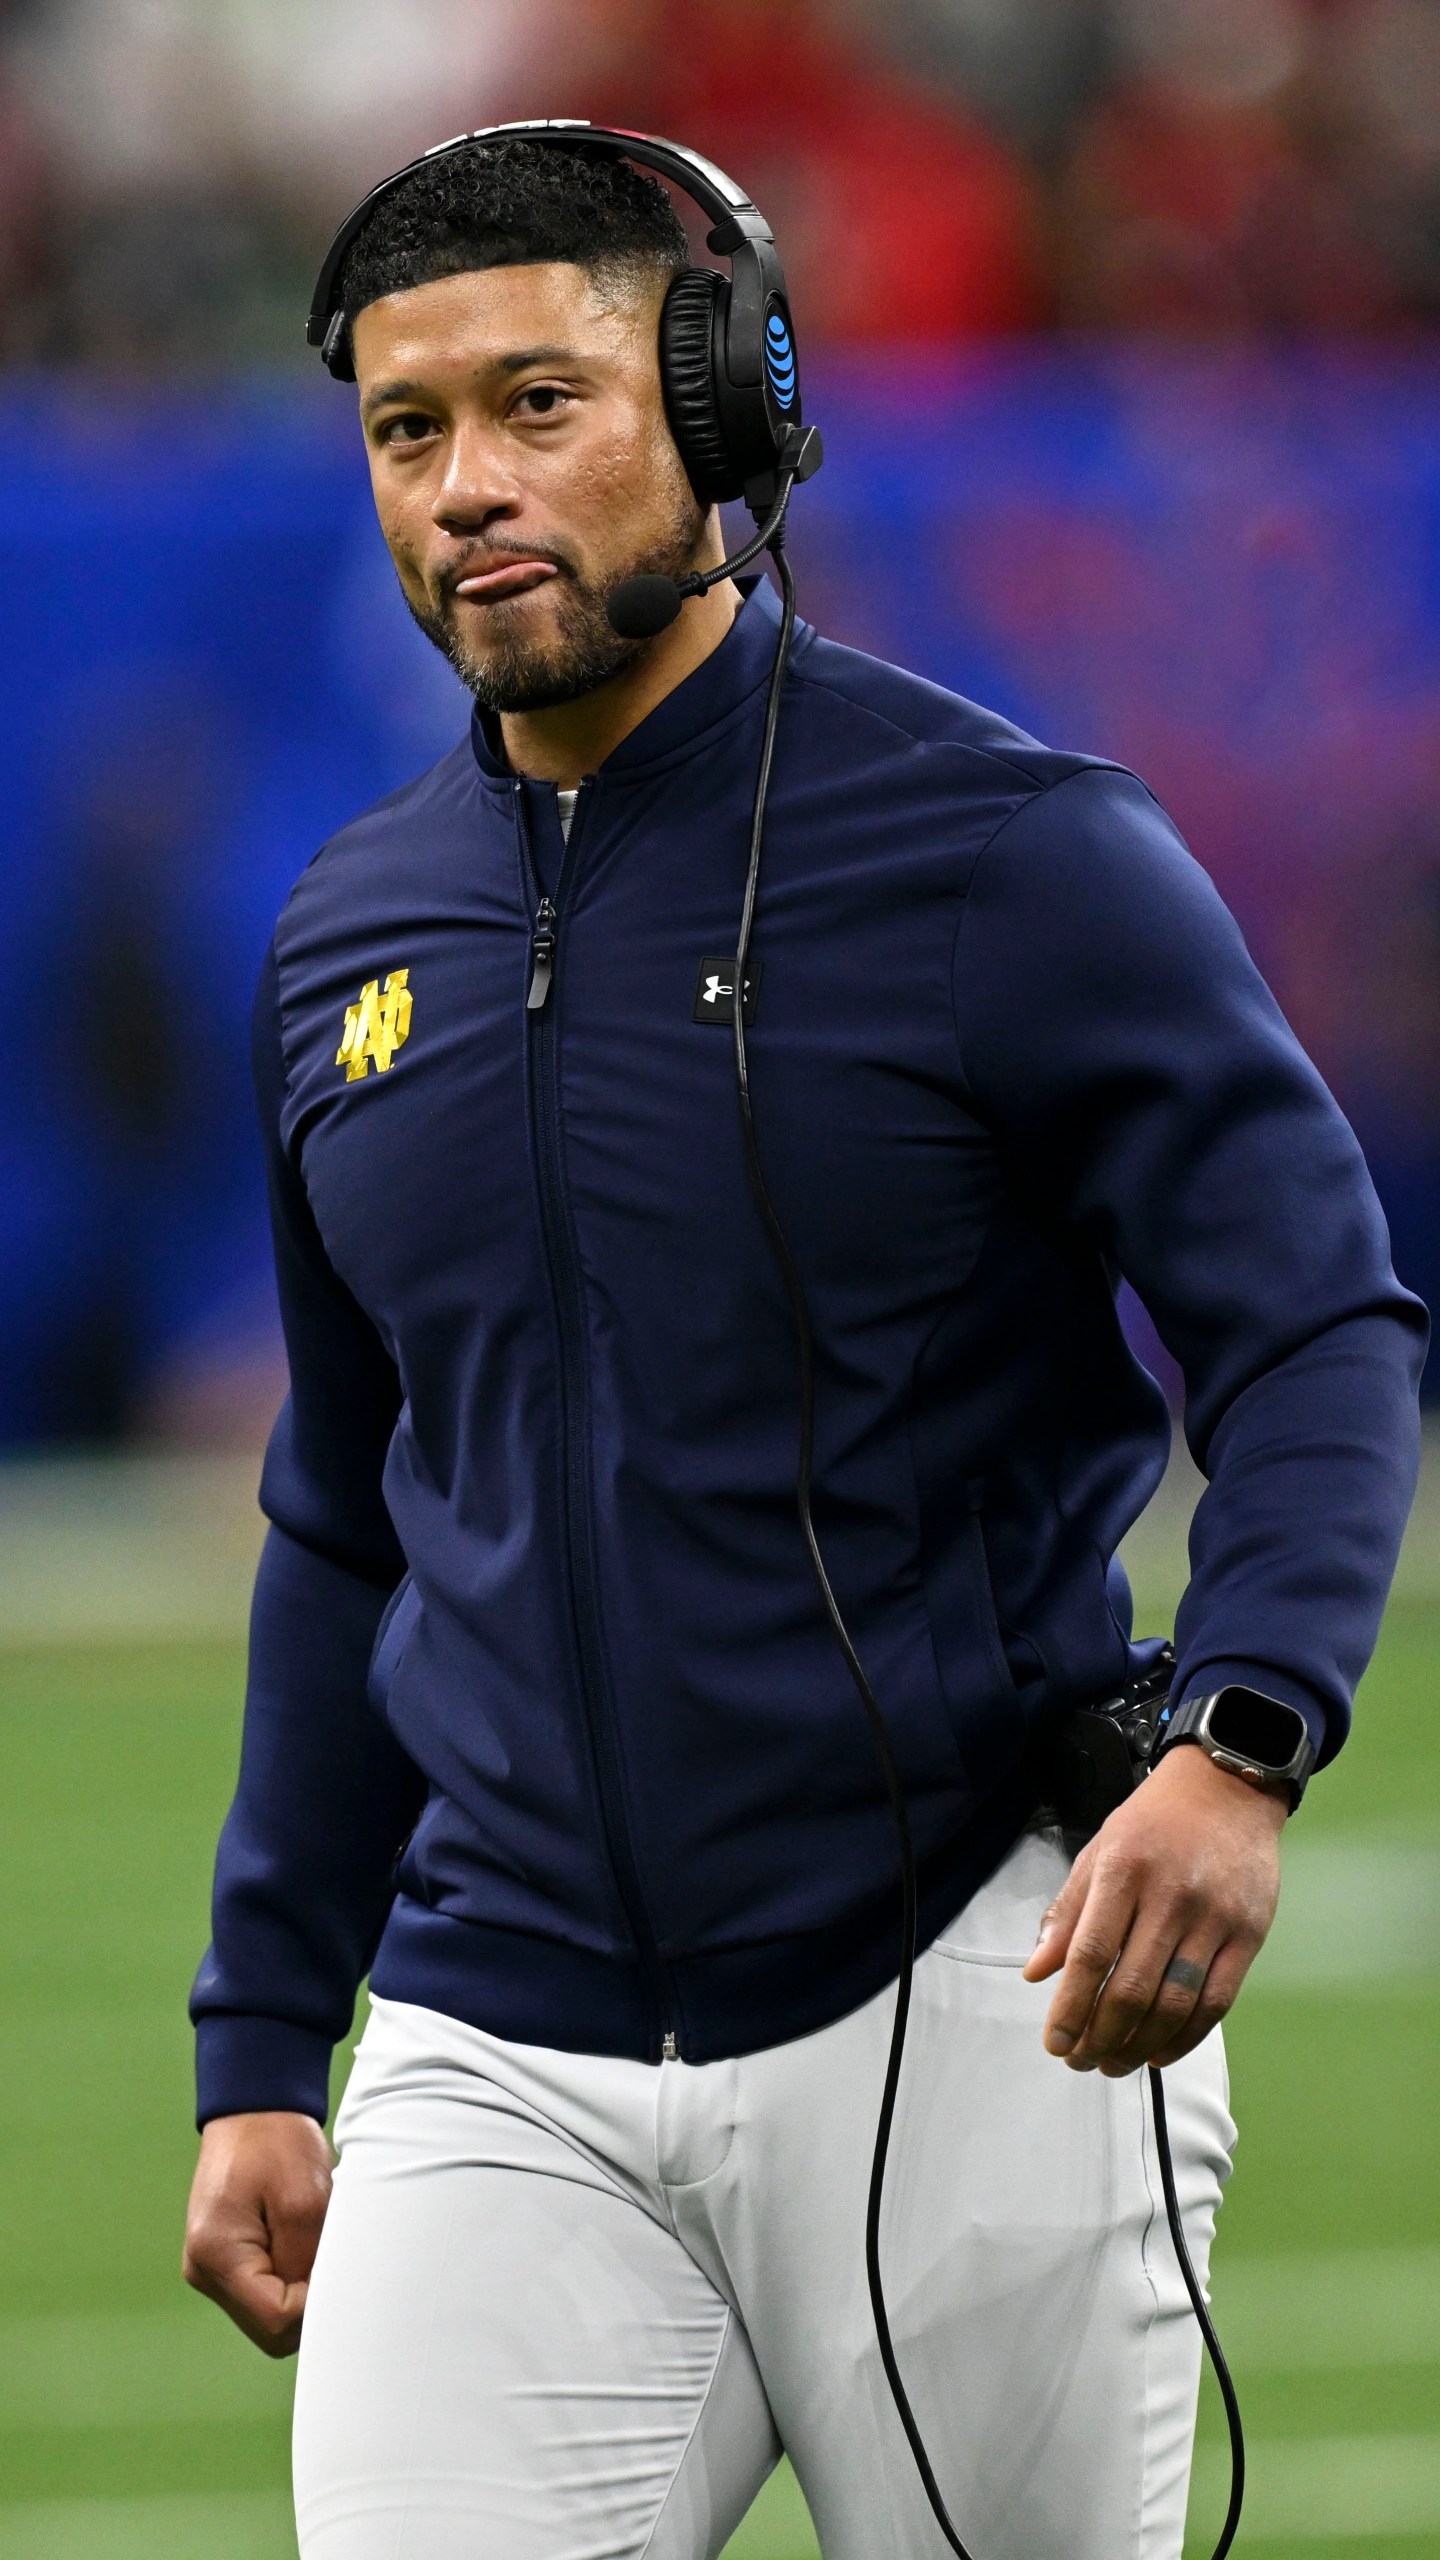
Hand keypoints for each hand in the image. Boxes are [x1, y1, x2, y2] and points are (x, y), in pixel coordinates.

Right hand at [183, 2111, 334, 2356]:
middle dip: (308, 2303)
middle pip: (270, 2329)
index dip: (315, 2306)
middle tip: (331, 2257)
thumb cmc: (278, 2142)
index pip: (277, 2319)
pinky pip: (263, 2293)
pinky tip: (301, 2243)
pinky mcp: (223, 2262)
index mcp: (216, 2254)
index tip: (337, 2267)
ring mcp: (210, 2270)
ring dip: (299, 2291)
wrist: (254, 2108)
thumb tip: (320, 2309)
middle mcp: (204, 2271)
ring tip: (314, 2243)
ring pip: (268, 2315)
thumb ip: (308, 2262)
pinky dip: (289, 2278)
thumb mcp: (305, 2201)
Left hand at [1022, 1743, 1287, 2074]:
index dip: (1070, 2007)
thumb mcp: (1099, 1851)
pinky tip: (1159, 2053)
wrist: (1227, 1789)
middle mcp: (1170, 1897)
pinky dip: (1186, 2038)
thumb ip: (1068, 1913)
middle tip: (1081, 2061)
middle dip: (1100, 2037)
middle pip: (1131, 1989)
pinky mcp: (1249, 1935)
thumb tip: (1035, 1973)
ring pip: (1174, 2004)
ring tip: (1114, 2064)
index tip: (1056, 2042)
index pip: (1091, 1955)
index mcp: (1123, 1871)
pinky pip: (1216, 2002)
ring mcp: (1214, 1918)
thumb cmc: (1154, 1823)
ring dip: (1139, 2047)